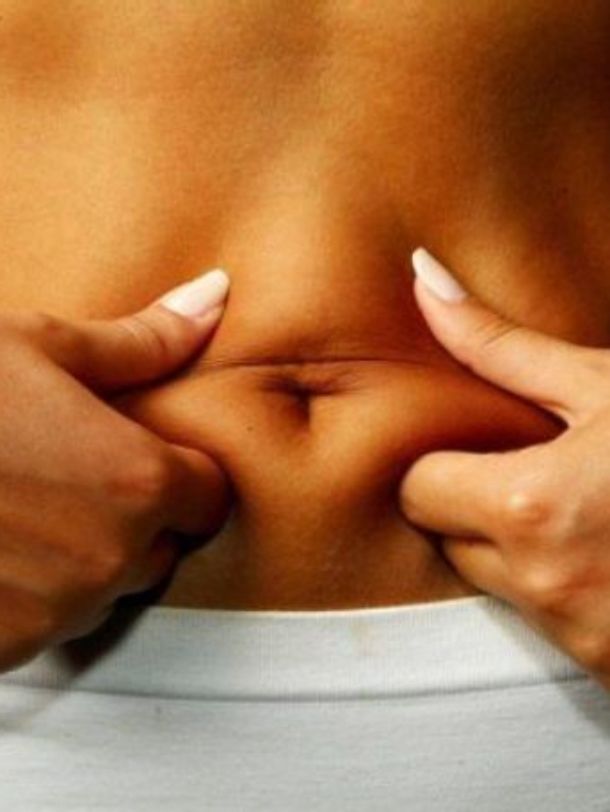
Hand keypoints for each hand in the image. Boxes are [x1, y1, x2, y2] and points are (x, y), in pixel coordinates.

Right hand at [0, 269, 231, 672]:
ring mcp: (56, 611)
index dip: (181, 473)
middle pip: (160, 546)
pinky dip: (31, 595)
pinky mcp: (7, 648)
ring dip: (79, 558)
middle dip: (131, 517)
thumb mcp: (39, 346)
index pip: (209, 496)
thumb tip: (213, 297)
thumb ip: (143, 340)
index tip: (144, 455)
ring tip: (22, 508)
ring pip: (103, 588)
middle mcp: (109, 557)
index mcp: (136, 480)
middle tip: (70, 476)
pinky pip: (48, 623)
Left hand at [399, 248, 609, 690]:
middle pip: (446, 539)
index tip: (476, 446)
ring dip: (518, 548)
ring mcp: (580, 636)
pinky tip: (606, 554)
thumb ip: (499, 344)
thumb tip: (421, 275)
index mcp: (531, 508)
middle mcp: (545, 583)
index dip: (440, 462)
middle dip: (472, 505)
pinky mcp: (607, 669)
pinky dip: (559, 587)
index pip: (415, 490)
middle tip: (534, 469)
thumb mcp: (603, 383)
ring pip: (493, 582)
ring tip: (583, 510)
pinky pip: (544, 621)